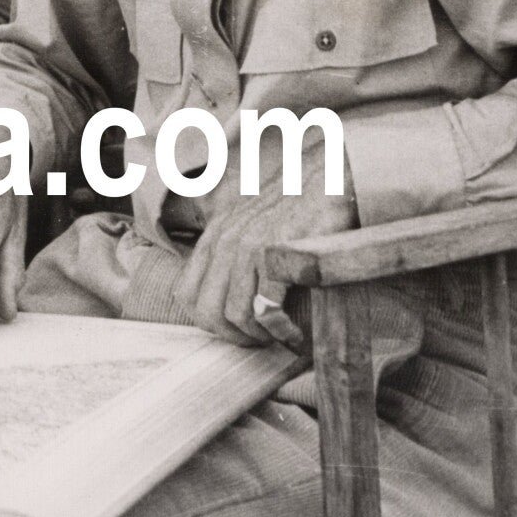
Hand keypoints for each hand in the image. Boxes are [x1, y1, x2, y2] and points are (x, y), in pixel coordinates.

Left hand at [176, 141, 355, 347]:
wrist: (330, 175)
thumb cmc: (296, 203)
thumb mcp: (251, 220)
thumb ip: (232, 250)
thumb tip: (228, 293)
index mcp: (215, 236)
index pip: (186, 294)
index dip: (209, 322)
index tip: (237, 329)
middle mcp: (226, 240)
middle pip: (205, 311)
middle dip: (232, 336)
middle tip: (261, 341)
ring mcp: (250, 246)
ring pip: (233, 314)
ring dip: (258, 336)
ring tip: (280, 335)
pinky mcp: (278, 252)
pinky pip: (265, 307)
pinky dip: (279, 329)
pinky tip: (294, 331)